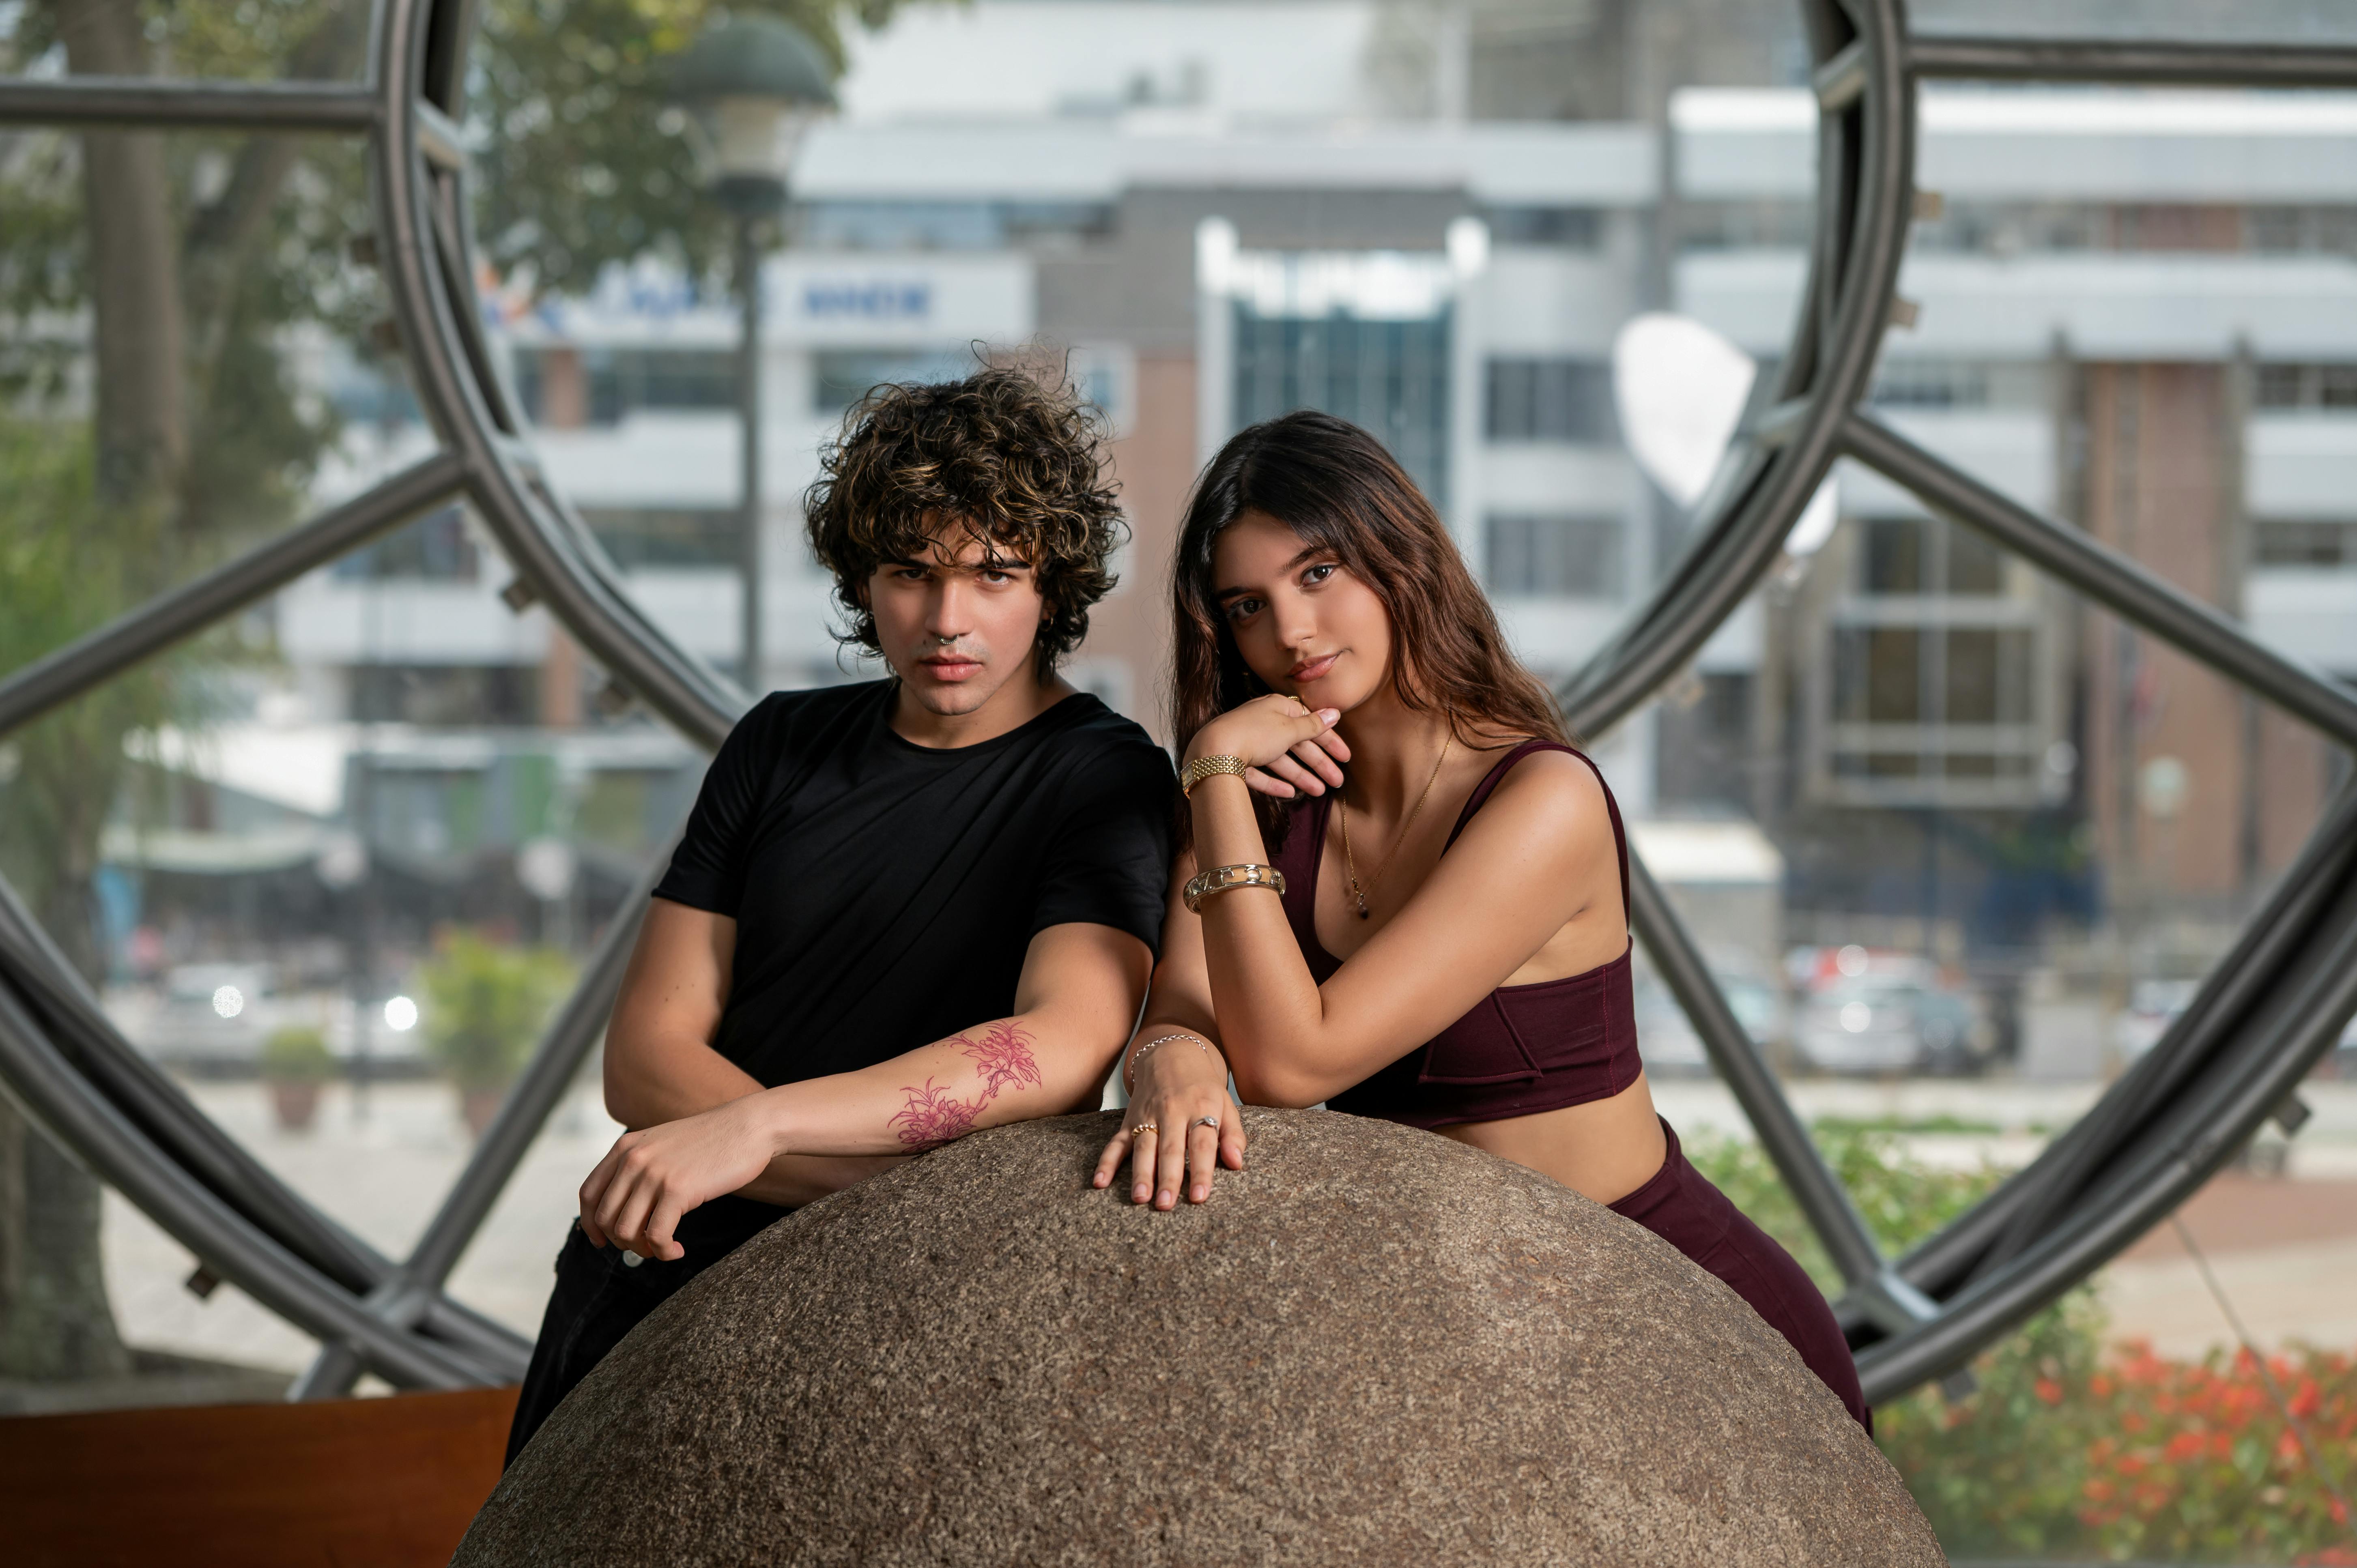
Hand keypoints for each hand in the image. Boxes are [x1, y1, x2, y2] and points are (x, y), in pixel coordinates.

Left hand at [579, 1095, 782, 1260]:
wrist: (750, 1126)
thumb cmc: (713, 1140)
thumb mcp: (664, 1145)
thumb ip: (640, 1167)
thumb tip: (625, 1209)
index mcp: (626, 1147)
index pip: (588, 1194)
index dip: (590, 1224)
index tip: (603, 1241)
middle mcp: (633, 1159)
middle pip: (605, 1218)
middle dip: (621, 1242)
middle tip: (645, 1247)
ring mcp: (654, 1174)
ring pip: (625, 1231)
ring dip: (642, 1250)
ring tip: (663, 1248)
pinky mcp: (678, 1190)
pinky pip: (656, 1236)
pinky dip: (663, 1252)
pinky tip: (677, 1250)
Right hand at [1091, 1034, 1245, 1208]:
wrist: (1171, 1051)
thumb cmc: (1203, 1087)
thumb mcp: (1225, 1103)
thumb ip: (1233, 1134)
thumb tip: (1237, 1163)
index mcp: (1200, 1107)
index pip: (1202, 1143)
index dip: (1202, 1170)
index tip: (1200, 1197)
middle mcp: (1172, 1111)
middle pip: (1170, 1148)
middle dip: (1168, 1178)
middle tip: (1166, 1204)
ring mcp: (1148, 1116)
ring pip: (1143, 1146)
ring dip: (1140, 1173)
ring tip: (1140, 1198)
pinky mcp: (1129, 1120)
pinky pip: (1116, 1142)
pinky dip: (1106, 1162)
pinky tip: (1100, 1182)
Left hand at [1187, 695, 1344, 799]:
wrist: (1212, 752)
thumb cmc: (1254, 733)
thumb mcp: (1289, 728)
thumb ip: (1313, 725)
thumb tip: (1335, 713)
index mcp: (1276, 707)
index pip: (1309, 723)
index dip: (1329, 741)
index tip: (1346, 757)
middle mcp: (1262, 723)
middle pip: (1296, 744)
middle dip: (1319, 764)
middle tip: (1338, 782)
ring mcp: (1248, 743)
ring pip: (1280, 761)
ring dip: (1301, 776)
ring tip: (1319, 792)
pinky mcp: (1235, 763)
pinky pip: (1259, 773)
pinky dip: (1274, 782)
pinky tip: (1289, 793)